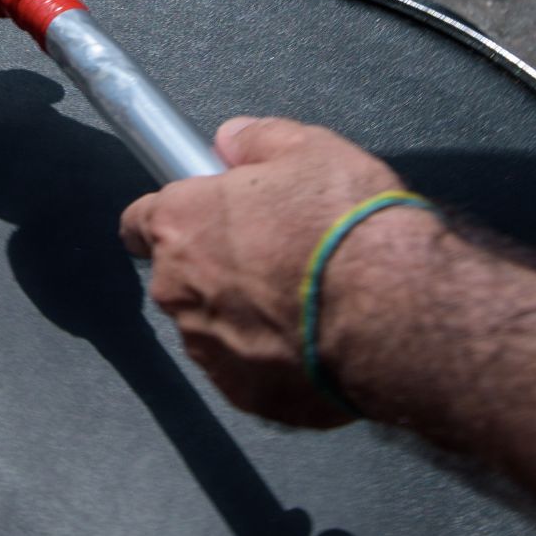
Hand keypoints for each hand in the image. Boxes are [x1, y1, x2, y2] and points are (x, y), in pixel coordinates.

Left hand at [119, 117, 408, 427]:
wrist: (396, 314)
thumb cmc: (349, 229)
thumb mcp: (312, 150)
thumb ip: (258, 140)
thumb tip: (233, 139)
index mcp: (183, 225)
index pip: (140, 222)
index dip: (174, 218)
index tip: (204, 217)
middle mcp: (181, 292)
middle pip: (181, 278)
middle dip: (218, 270)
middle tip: (278, 257)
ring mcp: (210, 350)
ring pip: (213, 329)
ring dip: (245, 318)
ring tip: (307, 304)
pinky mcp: (245, 396)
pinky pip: (249, 373)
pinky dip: (274, 361)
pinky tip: (318, 342)